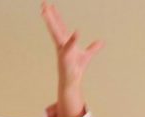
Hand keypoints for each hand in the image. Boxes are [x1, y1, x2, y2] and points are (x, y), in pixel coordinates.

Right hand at [41, 1, 103, 116]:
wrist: (72, 81)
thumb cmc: (76, 68)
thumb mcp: (87, 55)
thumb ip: (93, 48)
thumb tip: (101, 42)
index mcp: (65, 41)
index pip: (60, 25)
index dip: (55, 15)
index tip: (50, 6)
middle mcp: (61, 44)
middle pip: (55, 26)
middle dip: (49, 15)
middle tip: (43, 3)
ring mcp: (62, 49)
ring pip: (56, 33)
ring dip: (51, 22)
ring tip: (45, 12)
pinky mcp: (65, 57)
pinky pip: (69, 46)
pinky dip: (73, 40)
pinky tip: (76, 32)